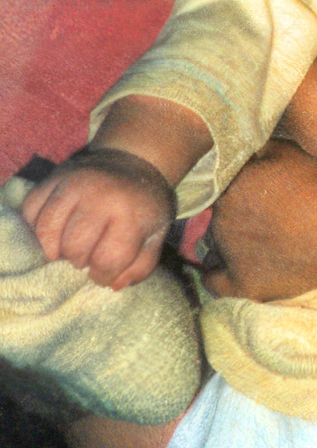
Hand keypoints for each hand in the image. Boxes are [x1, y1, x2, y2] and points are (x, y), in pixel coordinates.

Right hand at [20, 149, 176, 289]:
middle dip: (80, 260)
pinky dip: (36, 227)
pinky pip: (30, 211)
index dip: (103, 275)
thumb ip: (140, 265)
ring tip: (68, 247)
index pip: (108, 260)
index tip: (104, 270)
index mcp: (131, 212)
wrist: (133, 162)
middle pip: (74, 247)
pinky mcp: (52, 177)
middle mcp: (101, 195)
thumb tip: (113, 285)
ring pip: (47, 231)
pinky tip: (54, 231)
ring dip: (55, 247)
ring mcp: (73, 183)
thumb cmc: (143, 205)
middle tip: (87, 255)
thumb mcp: (155, 234)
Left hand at [201, 140, 316, 300]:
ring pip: (214, 246)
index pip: (222, 188)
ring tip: (252, 241)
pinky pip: (214, 283)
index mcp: (230, 186)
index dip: (239, 190)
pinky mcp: (245, 284)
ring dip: (226, 243)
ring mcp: (231, 254)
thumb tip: (245, 146)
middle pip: (219, 216)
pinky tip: (218, 271)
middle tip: (262, 215)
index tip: (255, 192)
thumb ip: (260, 148)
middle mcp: (222, 219)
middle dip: (235, 214)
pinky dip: (214, 276)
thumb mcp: (291, 151)